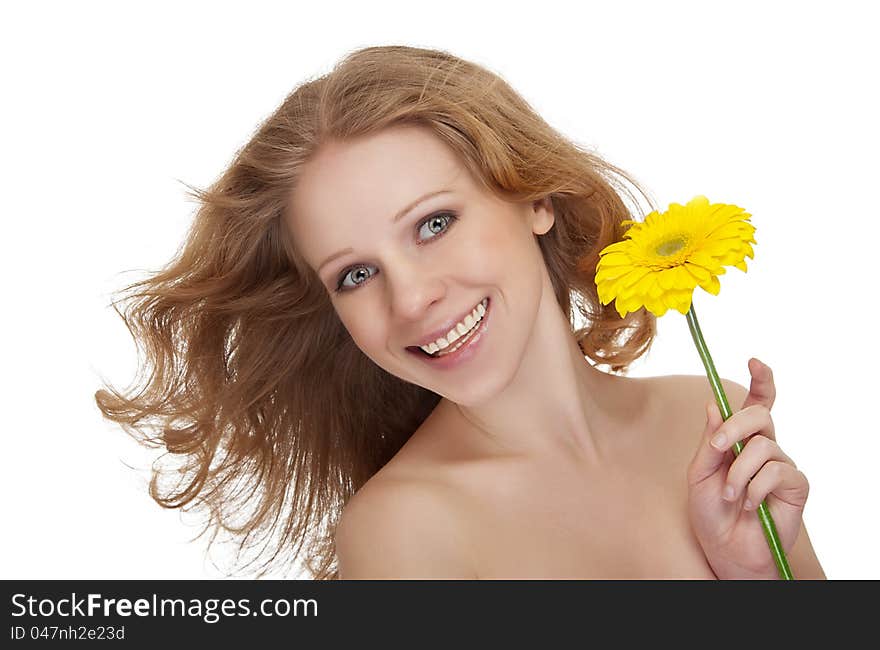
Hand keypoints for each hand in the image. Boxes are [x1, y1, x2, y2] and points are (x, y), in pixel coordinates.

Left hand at [686, 358, 809, 578]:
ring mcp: (782, 464)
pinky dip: (755, 488)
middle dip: (734, 427)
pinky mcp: (796, 485)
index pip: (757, 403)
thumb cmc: (710, 512)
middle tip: (716, 451)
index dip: (761, 380)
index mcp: (740, 439)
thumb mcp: (699, 472)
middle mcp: (764, 446)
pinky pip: (776, 471)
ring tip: (729, 496)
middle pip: (759, 414)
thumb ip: (708, 440)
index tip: (755, 361)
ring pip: (762, 446)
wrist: (726, 548)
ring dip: (738, 473)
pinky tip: (749, 505)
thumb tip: (712, 405)